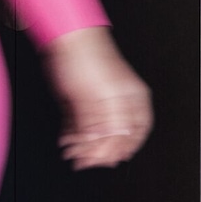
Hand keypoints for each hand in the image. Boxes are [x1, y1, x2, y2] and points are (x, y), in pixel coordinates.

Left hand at [44, 26, 152, 169]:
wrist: (67, 39)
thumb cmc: (87, 58)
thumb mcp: (101, 95)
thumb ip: (108, 122)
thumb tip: (115, 144)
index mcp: (133, 99)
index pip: (132, 135)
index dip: (118, 151)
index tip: (103, 161)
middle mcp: (121, 102)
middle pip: (114, 137)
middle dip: (98, 151)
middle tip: (82, 160)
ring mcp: (103, 101)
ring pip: (97, 133)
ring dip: (84, 145)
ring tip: (71, 151)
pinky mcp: (86, 99)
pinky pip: (84, 124)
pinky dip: (75, 135)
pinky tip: (67, 140)